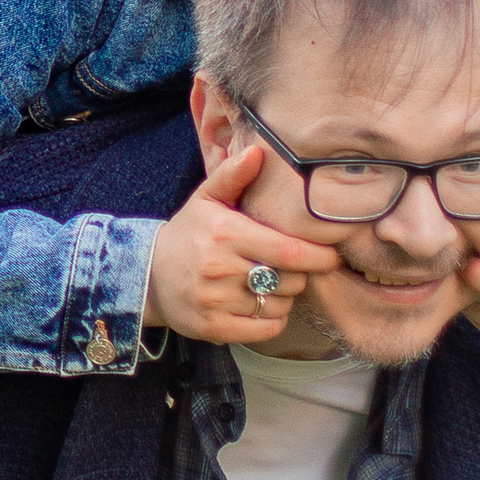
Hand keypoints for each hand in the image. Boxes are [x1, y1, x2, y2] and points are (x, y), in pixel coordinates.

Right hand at [144, 140, 333, 347]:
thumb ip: (233, 175)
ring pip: (280, 305)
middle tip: (291, 268)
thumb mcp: (206, 199)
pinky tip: (261, 305)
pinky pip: (267, 329)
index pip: (289, 250)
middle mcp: (220, 268)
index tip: (331, 256)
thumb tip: (258, 151)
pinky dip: (273, 319)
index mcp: (225, 233)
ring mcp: (216, 301)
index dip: (319, 256)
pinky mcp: (213, 328)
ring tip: (270, 284)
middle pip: (290, 280)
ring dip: (285, 297)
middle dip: (300, 275)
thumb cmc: (189, 233)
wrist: (148, 275)